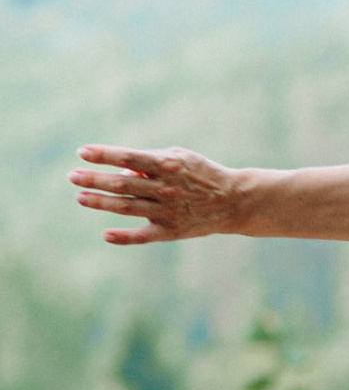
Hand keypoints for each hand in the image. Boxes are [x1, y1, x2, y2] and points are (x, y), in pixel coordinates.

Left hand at [70, 145, 247, 245]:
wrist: (234, 201)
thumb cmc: (201, 174)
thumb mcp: (180, 158)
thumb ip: (150, 162)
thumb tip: (121, 173)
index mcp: (167, 166)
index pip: (129, 159)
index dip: (104, 155)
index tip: (82, 152)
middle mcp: (166, 189)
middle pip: (122, 184)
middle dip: (94, 179)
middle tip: (73, 176)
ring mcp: (169, 211)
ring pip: (127, 207)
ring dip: (101, 202)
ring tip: (80, 197)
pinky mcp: (173, 230)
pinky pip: (145, 236)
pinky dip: (126, 237)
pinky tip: (106, 235)